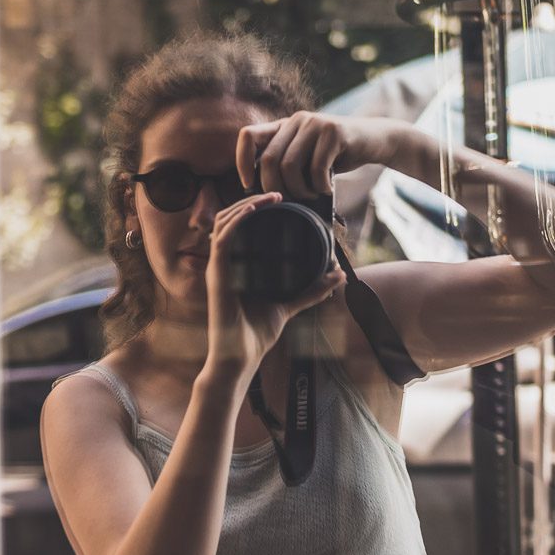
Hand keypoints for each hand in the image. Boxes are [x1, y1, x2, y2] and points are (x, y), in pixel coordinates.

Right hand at [205, 192, 344, 378]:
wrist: (239, 360)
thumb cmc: (255, 337)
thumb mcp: (288, 306)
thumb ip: (310, 291)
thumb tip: (338, 276)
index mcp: (234, 266)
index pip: (236, 227)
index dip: (252, 208)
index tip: (279, 199)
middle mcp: (222, 263)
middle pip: (228, 218)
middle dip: (251, 200)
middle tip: (278, 194)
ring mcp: (217, 268)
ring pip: (223, 221)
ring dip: (245, 204)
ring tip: (270, 197)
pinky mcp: (216, 275)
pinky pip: (222, 239)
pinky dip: (237, 220)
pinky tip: (254, 210)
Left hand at [235, 112, 396, 198]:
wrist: (374, 140)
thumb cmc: (335, 158)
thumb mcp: (306, 160)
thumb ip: (284, 167)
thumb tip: (257, 195)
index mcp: (283, 126)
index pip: (248, 136)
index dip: (242, 162)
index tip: (249, 186)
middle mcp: (296, 120)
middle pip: (268, 159)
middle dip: (274, 188)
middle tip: (288, 201)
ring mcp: (315, 123)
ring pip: (290, 165)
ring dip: (299, 190)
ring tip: (311, 195)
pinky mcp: (334, 131)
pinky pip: (316, 167)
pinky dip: (320, 186)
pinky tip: (327, 189)